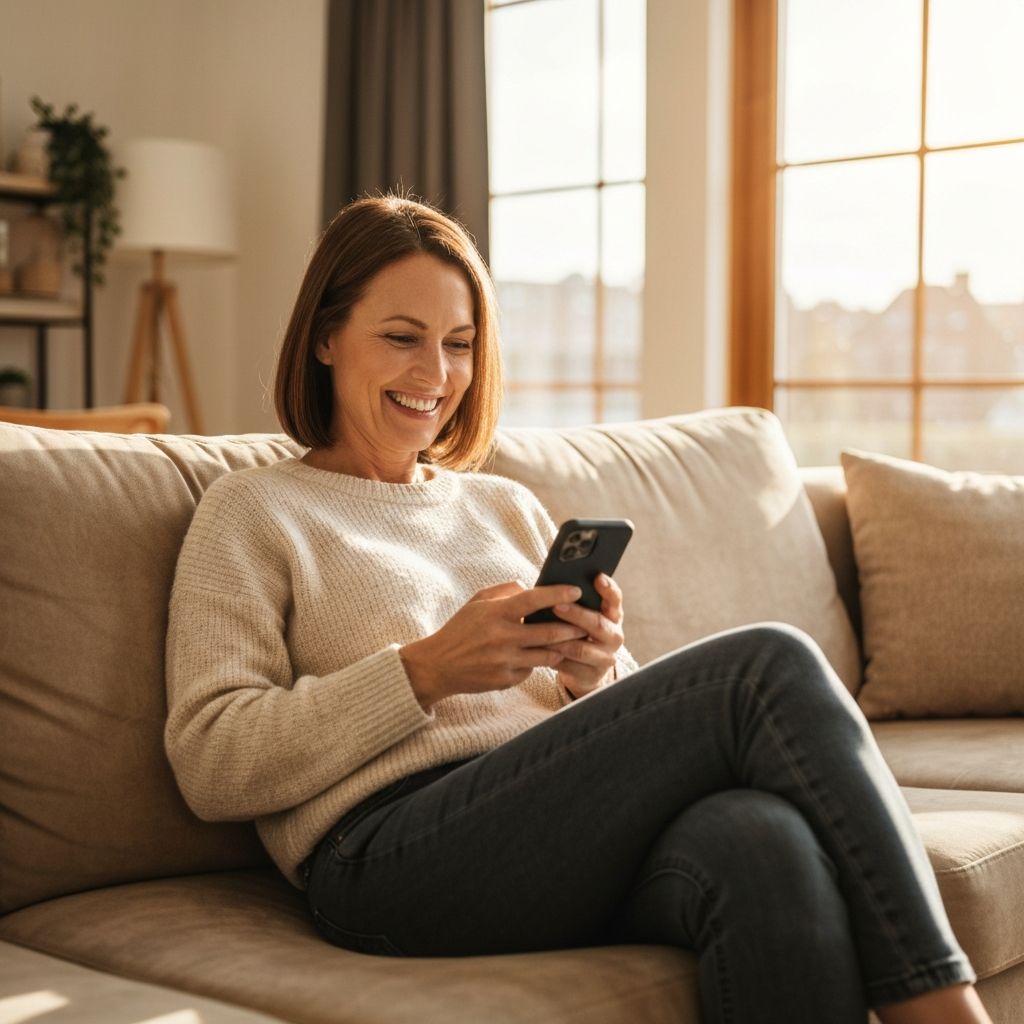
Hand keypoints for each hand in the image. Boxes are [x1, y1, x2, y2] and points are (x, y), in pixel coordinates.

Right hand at [399, 581, 589, 708]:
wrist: (438, 665)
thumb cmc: (461, 629)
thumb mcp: (477, 602)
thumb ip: (505, 591)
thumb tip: (530, 587)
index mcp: (496, 613)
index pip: (533, 600)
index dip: (557, 594)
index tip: (576, 591)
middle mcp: (502, 637)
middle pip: (549, 632)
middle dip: (572, 627)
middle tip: (586, 622)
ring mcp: (505, 661)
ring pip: (546, 655)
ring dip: (562, 648)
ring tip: (574, 640)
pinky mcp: (506, 680)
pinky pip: (531, 669)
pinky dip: (537, 662)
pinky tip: (541, 656)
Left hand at [545, 573, 624, 698]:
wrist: (586, 669)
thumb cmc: (580, 632)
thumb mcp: (584, 616)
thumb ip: (577, 601)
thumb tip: (555, 583)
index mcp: (613, 616)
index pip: (615, 598)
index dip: (608, 588)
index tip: (597, 577)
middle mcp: (614, 636)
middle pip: (597, 623)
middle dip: (576, 614)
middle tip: (556, 606)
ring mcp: (605, 657)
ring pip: (580, 648)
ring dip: (559, 639)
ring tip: (541, 631)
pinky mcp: (592, 675)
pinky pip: (569, 665)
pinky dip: (553, 656)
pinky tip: (539, 649)